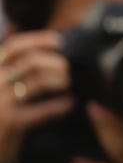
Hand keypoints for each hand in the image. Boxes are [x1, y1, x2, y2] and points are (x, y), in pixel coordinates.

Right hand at [0, 32, 74, 162]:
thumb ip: (11, 73)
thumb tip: (46, 54)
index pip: (13, 47)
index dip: (38, 40)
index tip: (59, 40)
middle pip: (31, 61)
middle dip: (57, 62)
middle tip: (72, 68)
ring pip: (38, 82)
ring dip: (61, 80)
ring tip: (72, 83)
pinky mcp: (9, 122)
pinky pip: (41, 110)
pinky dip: (59, 106)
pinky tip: (70, 104)